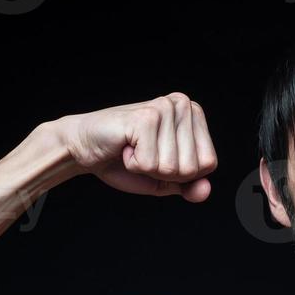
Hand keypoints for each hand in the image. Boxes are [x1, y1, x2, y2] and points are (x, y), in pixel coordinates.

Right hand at [57, 93, 217, 200]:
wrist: (85, 149)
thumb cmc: (125, 161)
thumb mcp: (164, 180)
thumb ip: (189, 186)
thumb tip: (205, 190)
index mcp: (193, 115)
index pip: (209, 164)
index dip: (181, 174)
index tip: (158, 158)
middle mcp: (182, 105)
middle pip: (192, 168)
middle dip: (164, 172)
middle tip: (143, 154)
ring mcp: (164, 108)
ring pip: (172, 168)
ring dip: (147, 168)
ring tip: (133, 149)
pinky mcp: (145, 118)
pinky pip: (150, 164)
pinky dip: (134, 164)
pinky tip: (125, 147)